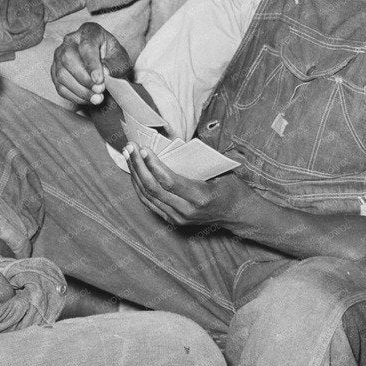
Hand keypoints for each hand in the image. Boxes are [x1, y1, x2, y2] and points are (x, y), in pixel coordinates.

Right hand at [52, 22, 133, 106]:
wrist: (105, 65)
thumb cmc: (113, 58)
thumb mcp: (121, 59)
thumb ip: (115, 64)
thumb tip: (105, 72)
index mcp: (89, 31)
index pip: (86, 45)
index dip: (92, 64)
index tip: (99, 80)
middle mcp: (70, 40)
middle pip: (68, 58)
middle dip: (84, 78)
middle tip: (99, 90)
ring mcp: (59, 56)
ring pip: (62, 74)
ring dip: (80, 90)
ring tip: (96, 98)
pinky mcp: (55, 72)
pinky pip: (60, 86)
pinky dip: (74, 96)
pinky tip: (88, 98)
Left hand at [125, 143, 245, 228]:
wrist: (237, 214)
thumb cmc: (231, 188)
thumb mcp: (220, 172)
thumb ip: (198, 163)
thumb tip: (172, 145)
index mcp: (200, 197)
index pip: (169, 181)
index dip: (153, 165)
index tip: (144, 149)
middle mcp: (186, 211)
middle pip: (153, 188)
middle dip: (139, 166)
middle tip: (130, 147)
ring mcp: (178, 218)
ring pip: (148, 196)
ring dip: (135, 175)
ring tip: (128, 156)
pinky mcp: (173, 220)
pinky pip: (149, 203)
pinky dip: (139, 187)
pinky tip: (134, 172)